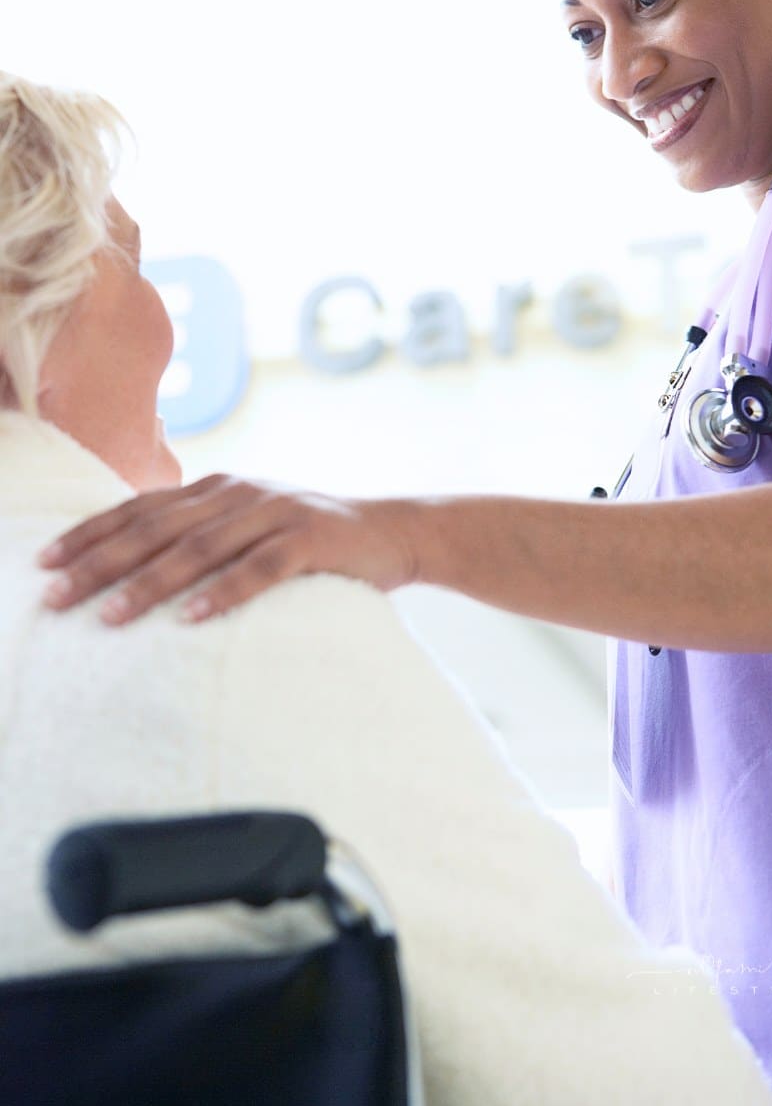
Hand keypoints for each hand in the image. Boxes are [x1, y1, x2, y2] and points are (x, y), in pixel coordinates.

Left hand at [38, 474, 418, 624]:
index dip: (90, 534)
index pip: (139, 508)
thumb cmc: (311, 540)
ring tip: (110, 616)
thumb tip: (134, 565)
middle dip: (101, 563)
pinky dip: (224, 592)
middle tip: (57, 597)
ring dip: (151, 582)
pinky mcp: (309, 539)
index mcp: (217, 487)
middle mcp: (239, 492)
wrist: (392, 531)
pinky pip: (260, 568)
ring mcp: (274, 512)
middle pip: (157, 529)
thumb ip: (202, 533)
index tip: (45, 564)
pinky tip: (192, 618)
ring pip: (199, 548)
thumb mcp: (250, 526)